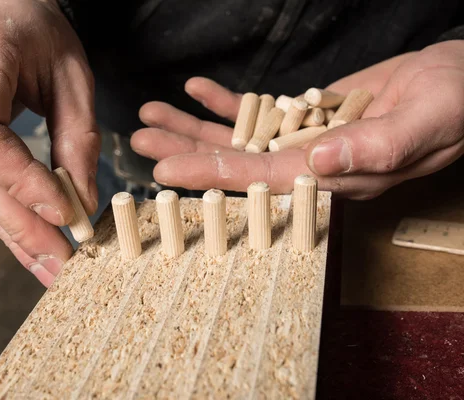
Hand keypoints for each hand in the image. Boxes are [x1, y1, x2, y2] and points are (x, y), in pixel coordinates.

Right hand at [0, 0, 99, 286]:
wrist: (5, 10)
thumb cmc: (40, 33)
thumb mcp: (74, 78)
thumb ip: (79, 139)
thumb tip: (80, 203)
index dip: (19, 183)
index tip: (63, 216)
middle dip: (20, 224)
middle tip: (58, 264)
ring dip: (10, 228)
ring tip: (46, 263)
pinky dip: (0, 208)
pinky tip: (25, 237)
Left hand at [130, 41, 463, 199]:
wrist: (458, 80)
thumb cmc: (454, 105)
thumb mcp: (426, 123)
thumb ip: (377, 146)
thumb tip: (319, 159)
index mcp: (335, 176)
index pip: (263, 181)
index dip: (214, 177)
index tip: (168, 172)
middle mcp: (309, 163)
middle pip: (236, 161)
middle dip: (186, 152)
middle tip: (139, 143)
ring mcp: (301, 138)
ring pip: (237, 136)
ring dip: (192, 126)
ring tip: (150, 116)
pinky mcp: (303, 114)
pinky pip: (257, 108)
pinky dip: (225, 99)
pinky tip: (194, 89)